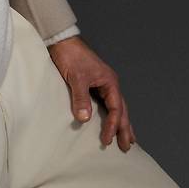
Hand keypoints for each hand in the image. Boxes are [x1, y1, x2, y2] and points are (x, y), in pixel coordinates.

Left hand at [46, 35, 136, 151]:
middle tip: (127, 147)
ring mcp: (102, 83)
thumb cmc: (71, 56)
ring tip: (127, 138)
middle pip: (122, 110)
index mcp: (110, 82)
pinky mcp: (93, 84)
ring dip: (121, 123)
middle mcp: (109, 83)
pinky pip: (105, 103)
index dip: (113, 126)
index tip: (107, 141)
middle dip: (124, 128)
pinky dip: (110, 114)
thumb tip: (84, 119)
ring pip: (116, 107)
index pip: (116, 109)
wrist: (62, 41)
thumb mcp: (76, 78)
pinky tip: (109, 121)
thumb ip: (81, 98)